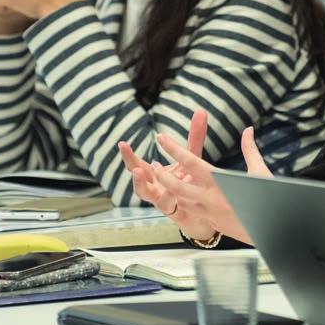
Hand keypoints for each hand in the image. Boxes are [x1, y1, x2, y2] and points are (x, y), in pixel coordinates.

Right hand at [118, 110, 208, 229]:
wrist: (202, 210)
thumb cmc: (190, 182)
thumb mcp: (192, 158)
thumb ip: (195, 137)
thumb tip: (200, 111)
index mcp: (153, 175)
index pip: (136, 164)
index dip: (129, 155)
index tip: (122, 143)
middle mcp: (154, 188)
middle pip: (138, 180)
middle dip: (133, 170)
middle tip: (132, 164)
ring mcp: (163, 202)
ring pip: (149, 196)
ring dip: (144, 187)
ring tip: (142, 177)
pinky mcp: (175, 213)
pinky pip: (169, 207)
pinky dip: (170, 199)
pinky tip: (172, 194)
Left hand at [119, 114, 270, 244]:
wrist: (274, 231)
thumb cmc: (270, 200)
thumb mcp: (259, 172)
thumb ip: (249, 150)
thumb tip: (248, 130)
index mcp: (221, 182)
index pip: (191, 162)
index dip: (174, 148)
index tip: (161, 138)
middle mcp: (211, 198)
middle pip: (177, 187)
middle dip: (162, 175)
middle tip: (154, 164)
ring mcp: (210, 213)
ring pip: (181, 201)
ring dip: (169, 188)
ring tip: (162, 177)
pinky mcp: (212, 222)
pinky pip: (191, 210)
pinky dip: (183, 201)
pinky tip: (178, 193)